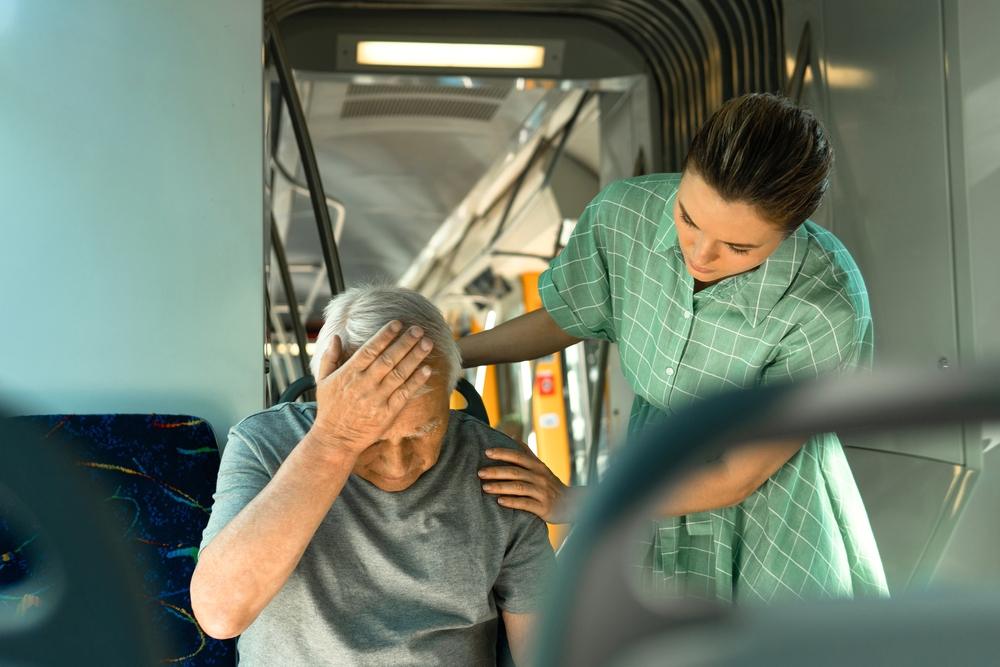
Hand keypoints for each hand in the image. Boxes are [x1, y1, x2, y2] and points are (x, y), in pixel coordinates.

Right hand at [312, 321, 433, 455]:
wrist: (336, 439)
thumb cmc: (330, 408)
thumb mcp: (323, 381)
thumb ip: (330, 357)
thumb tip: (337, 336)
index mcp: (349, 374)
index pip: (369, 350)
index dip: (384, 336)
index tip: (398, 323)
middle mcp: (364, 385)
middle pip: (388, 359)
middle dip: (404, 342)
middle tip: (418, 329)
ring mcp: (376, 399)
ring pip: (399, 374)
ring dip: (414, 358)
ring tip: (427, 343)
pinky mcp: (387, 413)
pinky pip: (404, 394)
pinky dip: (416, 382)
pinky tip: (427, 370)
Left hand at [478, 441, 572, 522]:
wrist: (571, 504)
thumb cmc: (551, 485)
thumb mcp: (541, 467)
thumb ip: (527, 453)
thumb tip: (512, 436)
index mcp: (537, 466)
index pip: (518, 456)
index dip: (503, 453)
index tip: (487, 452)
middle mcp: (540, 477)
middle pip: (515, 472)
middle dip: (496, 471)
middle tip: (480, 472)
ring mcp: (542, 492)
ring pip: (519, 487)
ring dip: (501, 487)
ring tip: (485, 487)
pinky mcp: (543, 507)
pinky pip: (526, 503)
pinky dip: (512, 502)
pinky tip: (500, 501)